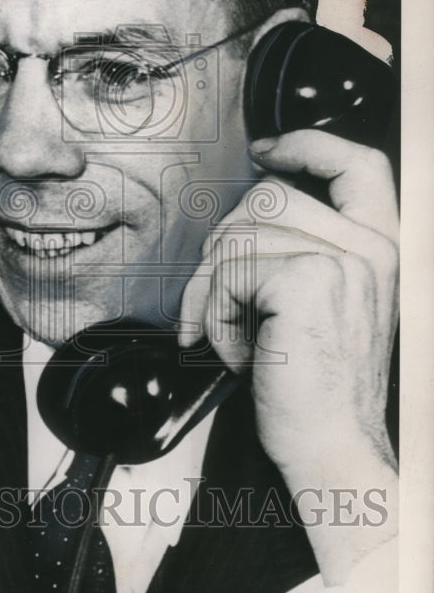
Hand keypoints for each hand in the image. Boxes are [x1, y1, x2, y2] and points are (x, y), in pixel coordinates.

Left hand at [179, 130, 398, 583]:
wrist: (331, 450)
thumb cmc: (314, 388)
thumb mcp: (317, 306)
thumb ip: (298, 253)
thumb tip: (240, 219)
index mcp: (380, 248)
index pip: (359, 162)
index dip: (309, 143)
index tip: (267, 150)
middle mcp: (373, 247)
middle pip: (268, 195)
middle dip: (223, 246)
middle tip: (214, 303)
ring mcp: (346, 260)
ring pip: (240, 231)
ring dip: (214, 286)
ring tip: (228, 334)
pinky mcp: (308, 279)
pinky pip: (229, 268)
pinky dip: (213, 310)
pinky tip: (232, 350)